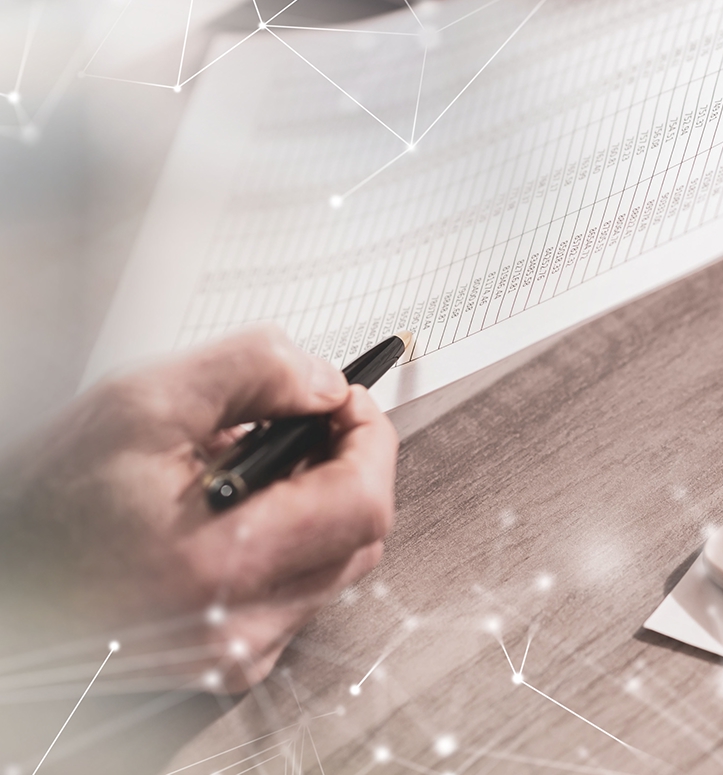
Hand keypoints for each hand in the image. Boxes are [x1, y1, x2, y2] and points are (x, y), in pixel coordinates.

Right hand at [0, 325, 397, 691]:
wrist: (3, 586)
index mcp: (224, 562)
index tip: (349, 401)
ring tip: (260, 463)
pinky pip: (298, 594)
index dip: (370, 438)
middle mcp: (241, 625)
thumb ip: (251, 373)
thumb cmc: (47, 505)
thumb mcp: (140, 405)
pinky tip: (239, 511)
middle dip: (348, 465)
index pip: (363, 501)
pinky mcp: (228, 663)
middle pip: (361, 534)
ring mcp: (238, 652)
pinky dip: (289, 542)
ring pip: (335, 564)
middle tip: (312, 421)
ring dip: (319, 502)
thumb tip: (325, 381)